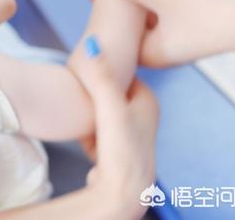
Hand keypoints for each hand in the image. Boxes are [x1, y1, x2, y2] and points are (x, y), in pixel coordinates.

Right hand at [76, 39, 158, 218]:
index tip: (86, 81)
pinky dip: (90, 137)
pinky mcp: (121, 149)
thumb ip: (101, 75)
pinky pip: (98, 133)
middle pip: (108, 94)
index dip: (100, 76)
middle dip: (93, 101)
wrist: (122, 192)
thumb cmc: (121, 149)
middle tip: (86, 108)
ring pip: (101, 114)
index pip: (119, 73)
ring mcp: (133, 133)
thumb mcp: (109, 106)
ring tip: (90, 130)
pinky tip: (91, 146)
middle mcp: (144, 114)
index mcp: (148, 99)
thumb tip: (93, 43)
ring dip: (90, 120)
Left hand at [101, 0, 234, 66]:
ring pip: (144, 19)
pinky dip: (151, 1)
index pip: (118, 34)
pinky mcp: (186, 30)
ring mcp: (174, 42)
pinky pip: (160, 15)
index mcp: (151, 54)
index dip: (102, 12)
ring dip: (132, 1)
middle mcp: (160, 52)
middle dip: (115, 6)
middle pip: (129, 27)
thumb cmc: (215, 16)